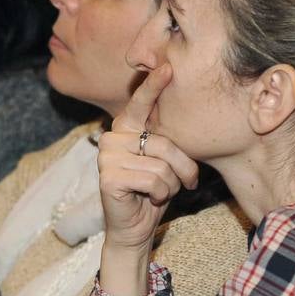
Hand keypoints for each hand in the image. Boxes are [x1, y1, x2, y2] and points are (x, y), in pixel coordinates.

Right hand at [97, 65, 198, 295]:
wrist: (134, 228)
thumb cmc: (154, 191)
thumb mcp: (165, 160)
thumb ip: (167, 139)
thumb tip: (187, 111)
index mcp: (125, 130)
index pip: (140, 103)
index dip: (153, 86)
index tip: (167, 67)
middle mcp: (112, 139)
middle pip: (165, 143)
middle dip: (183, 167)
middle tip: (184, 182)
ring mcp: (107, 157)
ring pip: (162, 165)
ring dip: (170, 184)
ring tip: (160, 192)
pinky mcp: (108, 177)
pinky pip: (154, 180)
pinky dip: (160, 195)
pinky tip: (148, 199)